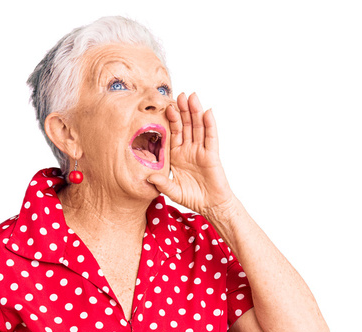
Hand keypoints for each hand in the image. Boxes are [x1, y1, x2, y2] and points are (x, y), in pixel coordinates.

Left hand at [148, 92, 236, 217]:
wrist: (211, 206)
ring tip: (192, 97)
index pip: (173, 134)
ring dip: (195, 112)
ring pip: (198, 127)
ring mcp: (201, 150)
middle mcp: (189, 150)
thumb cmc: (192, 197)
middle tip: (179, 95)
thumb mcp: (173, 191)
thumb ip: (162, 183)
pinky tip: (207, 112)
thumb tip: (148, 177)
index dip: (171, 121)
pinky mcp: (212, 155)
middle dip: (183, 110)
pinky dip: (209, 125)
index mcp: (177, 155)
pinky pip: (210, 137)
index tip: (165, 108)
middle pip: (186, 126)